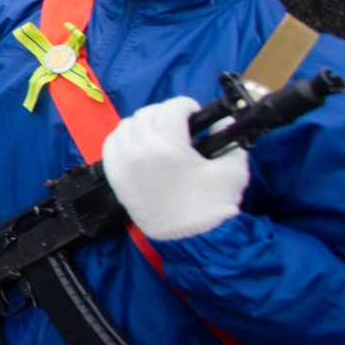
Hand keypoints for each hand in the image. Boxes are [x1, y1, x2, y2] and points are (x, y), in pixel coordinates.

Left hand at [103, 96, 247, 240]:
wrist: (191, 238)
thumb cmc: (212, 205)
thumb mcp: (233, 169)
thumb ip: (228, 139)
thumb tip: (222, 121)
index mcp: (168, 144)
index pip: (172, 107)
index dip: (187, 106)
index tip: (194, 113)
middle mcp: (140, 149)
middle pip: (148, 113)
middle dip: (166, 113)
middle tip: (180, 124)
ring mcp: (123, 162)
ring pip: (127, 125)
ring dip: (144, 123)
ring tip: (160, 133)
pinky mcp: (115, 175)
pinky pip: (111, 144)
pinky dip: (123, 138)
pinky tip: (138, 144)